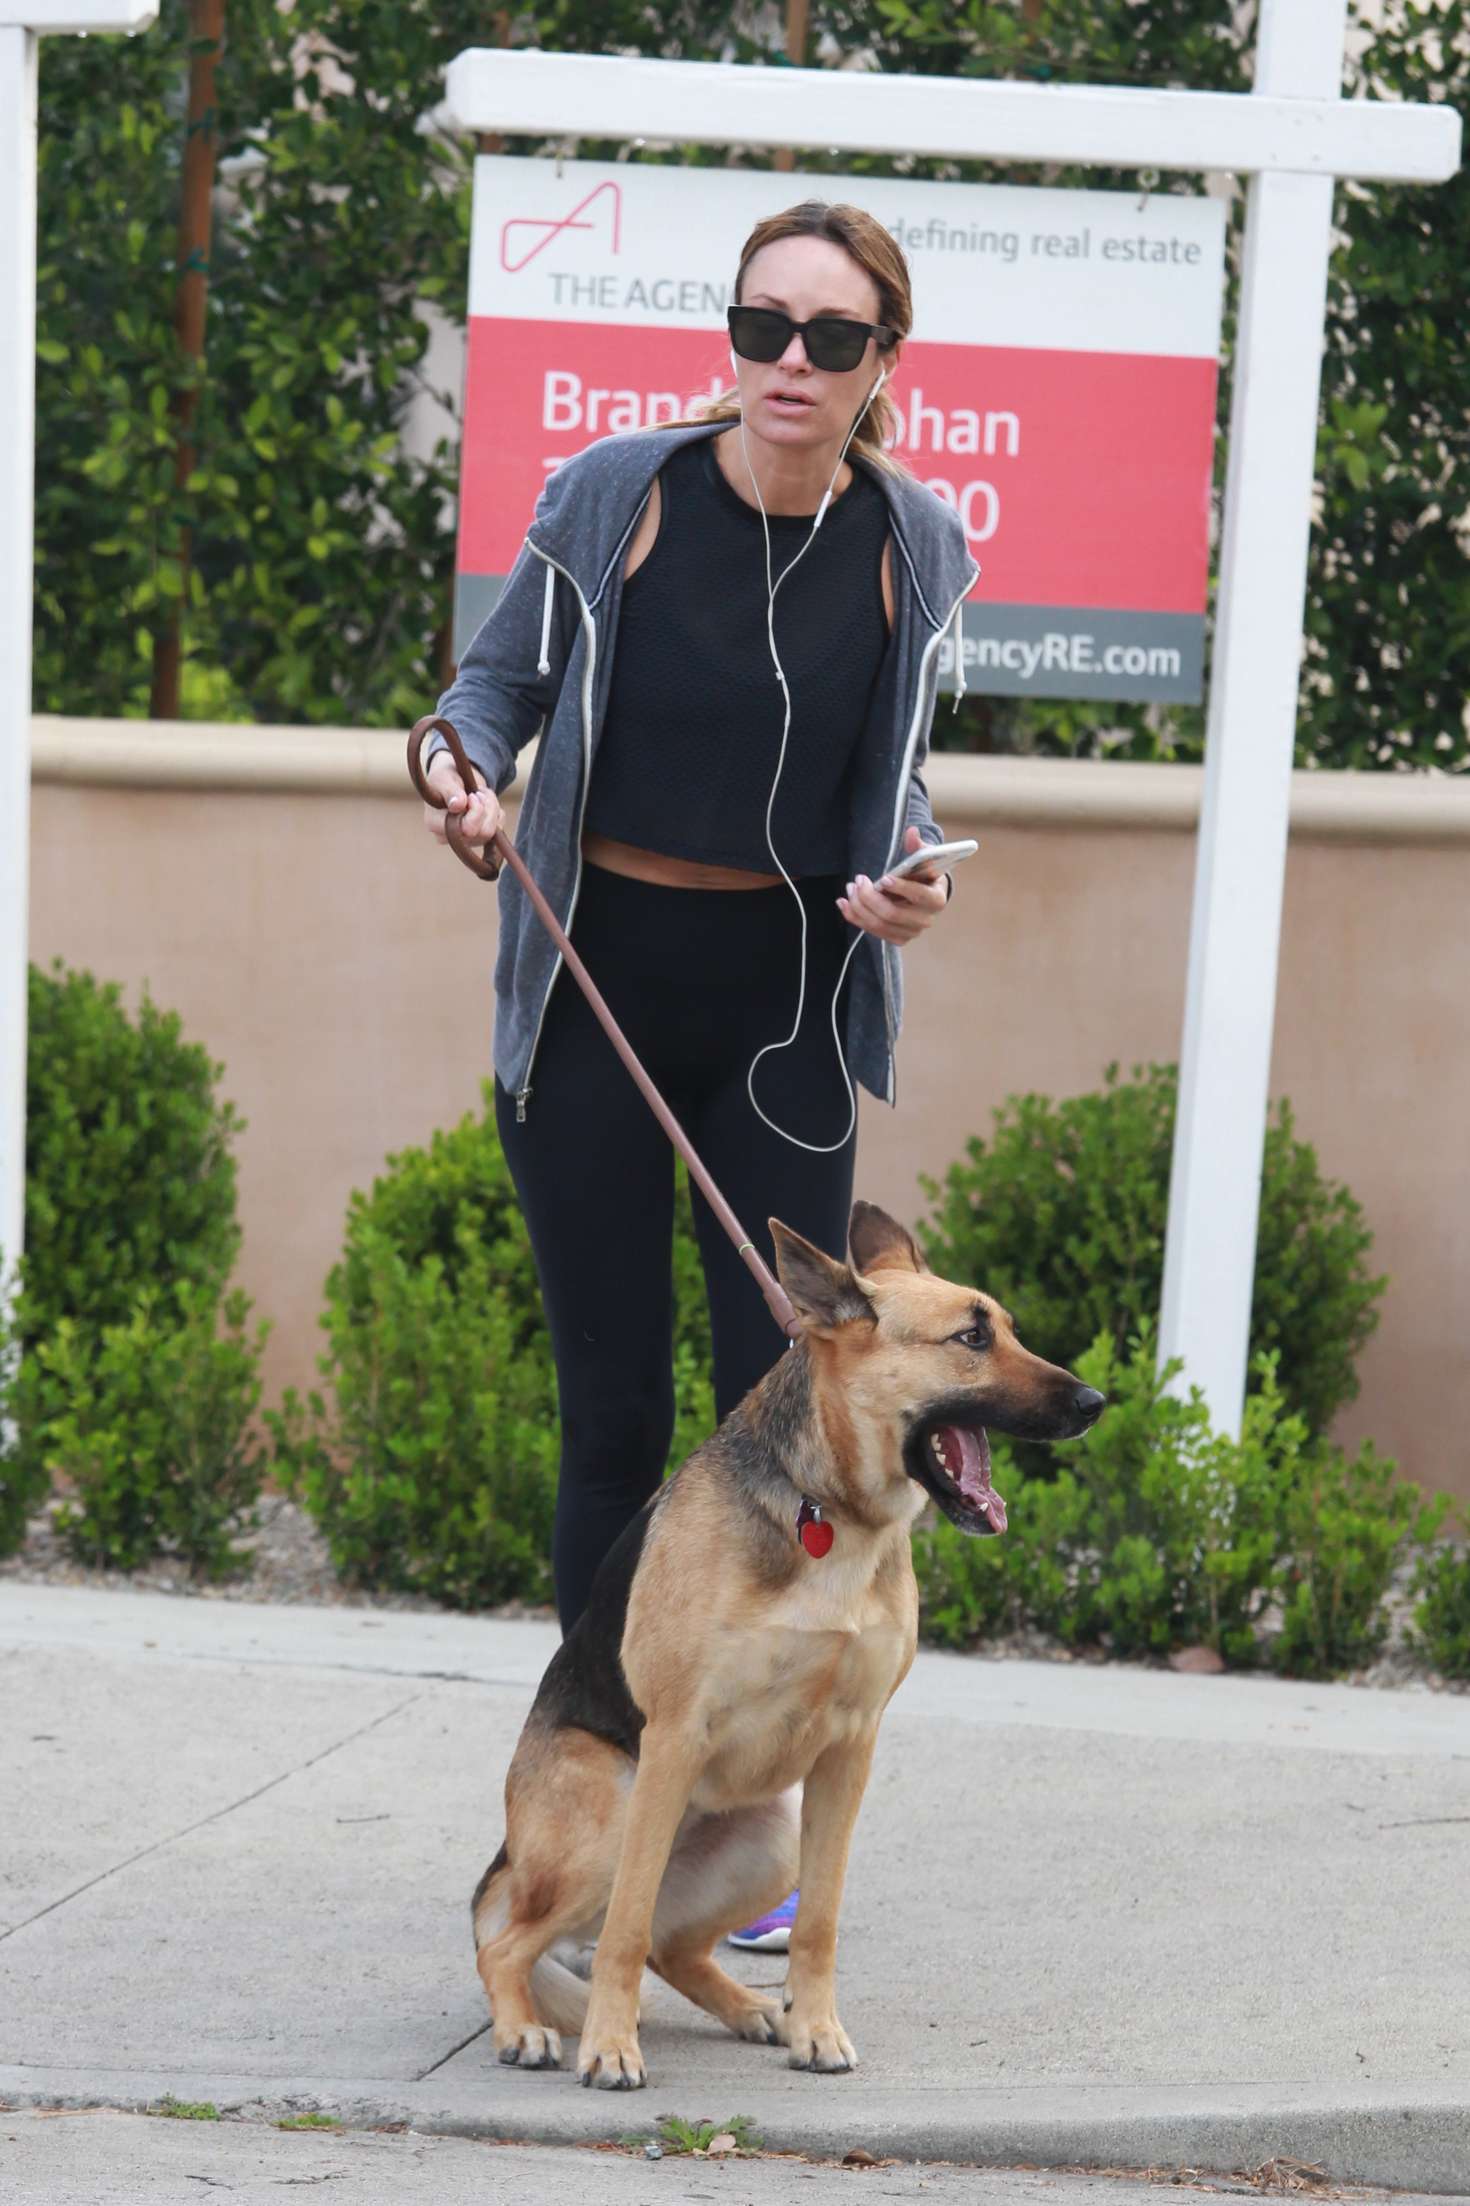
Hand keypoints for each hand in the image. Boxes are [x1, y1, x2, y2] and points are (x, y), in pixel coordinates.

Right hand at [423, 750, 501, 853]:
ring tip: (480, 794)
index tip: (471, 795)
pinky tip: (485, 803)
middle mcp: (450, 837)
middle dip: (486, 807)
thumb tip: (457, 805)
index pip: (464, 830)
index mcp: (435, 824)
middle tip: (477, 793)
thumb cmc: (444, 778)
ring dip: (491, 807)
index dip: (475, 811)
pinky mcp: (479, 839)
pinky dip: (497, 812)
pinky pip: (499, 829)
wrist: (454, 778)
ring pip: (492, 831)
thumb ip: (449, 790)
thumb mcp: (443, 778)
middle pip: (483, 832)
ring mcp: (466, 840)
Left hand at [836, 827, 949, 944]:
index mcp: (936, 899)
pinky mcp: (897, 938)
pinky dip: (855, 918)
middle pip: (892, 914)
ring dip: (859, 907)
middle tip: (858, 880)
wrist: (927, 896)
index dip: (901, 888)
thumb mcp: (925, 859)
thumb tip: (912, 832)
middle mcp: (925, 920)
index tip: (884, 878)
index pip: (919, 896)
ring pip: (878, 924)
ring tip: (850, 888)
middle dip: (870, 897)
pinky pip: (872, 931)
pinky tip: (844, 904)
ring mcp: (911, 933)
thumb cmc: (925, 875)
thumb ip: (918, 846)